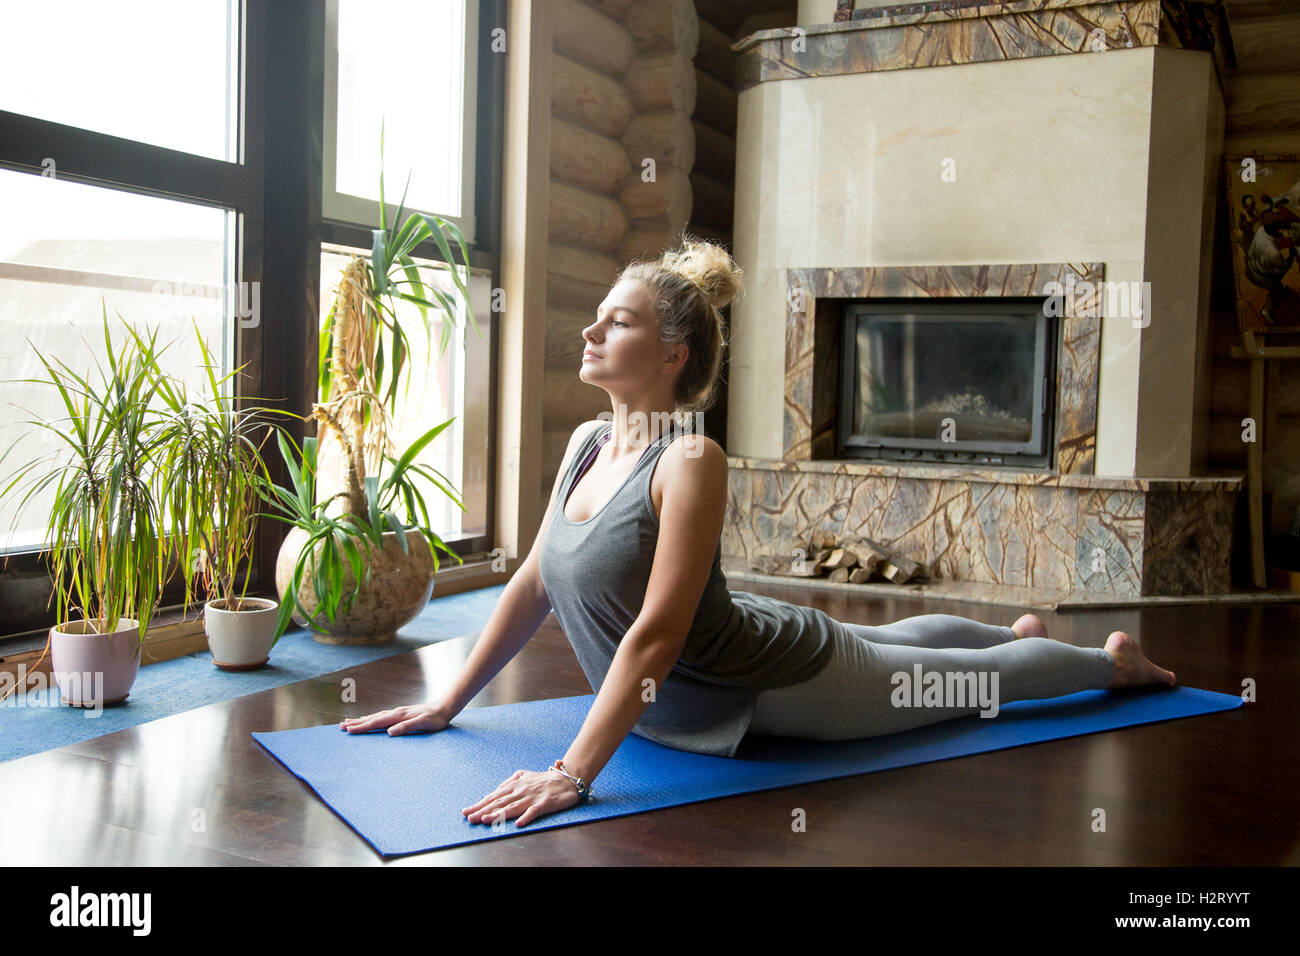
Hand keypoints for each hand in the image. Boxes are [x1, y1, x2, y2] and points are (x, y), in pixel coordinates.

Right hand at [339, 703, 451, 735]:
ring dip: (362, 720)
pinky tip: (369, 719)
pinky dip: (372, 718)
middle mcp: (395, 713)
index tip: (348, 730)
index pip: (376, 723)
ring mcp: (397, 712)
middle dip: (356, 723)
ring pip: (375, 716)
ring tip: (348, 721)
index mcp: (398, 716)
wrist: (444, 708)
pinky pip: (381, 716)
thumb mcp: (423, 724)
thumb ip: (407, 727)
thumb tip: (390, 732)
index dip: (362, 727)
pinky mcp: (400, 714)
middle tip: (341, 726)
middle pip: (372, 718)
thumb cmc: (435, 719)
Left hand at [462, 769, 583, 826]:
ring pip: (513, 807)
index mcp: (514, 785)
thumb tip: (495, 791)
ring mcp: (532, 797)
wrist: (566, 780)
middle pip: (499, 803)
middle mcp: (521, 791)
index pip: (493, 796)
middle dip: (483, 810)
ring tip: (486, 820)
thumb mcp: (523, 776)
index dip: (480, 804)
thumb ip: (509, 783)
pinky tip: (518, 824)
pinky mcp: (545, 803)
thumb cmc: (544, 779)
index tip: (466, 811)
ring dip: (499, 814)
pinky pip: (534, 811)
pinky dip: (526, 816)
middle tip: (469, 818)